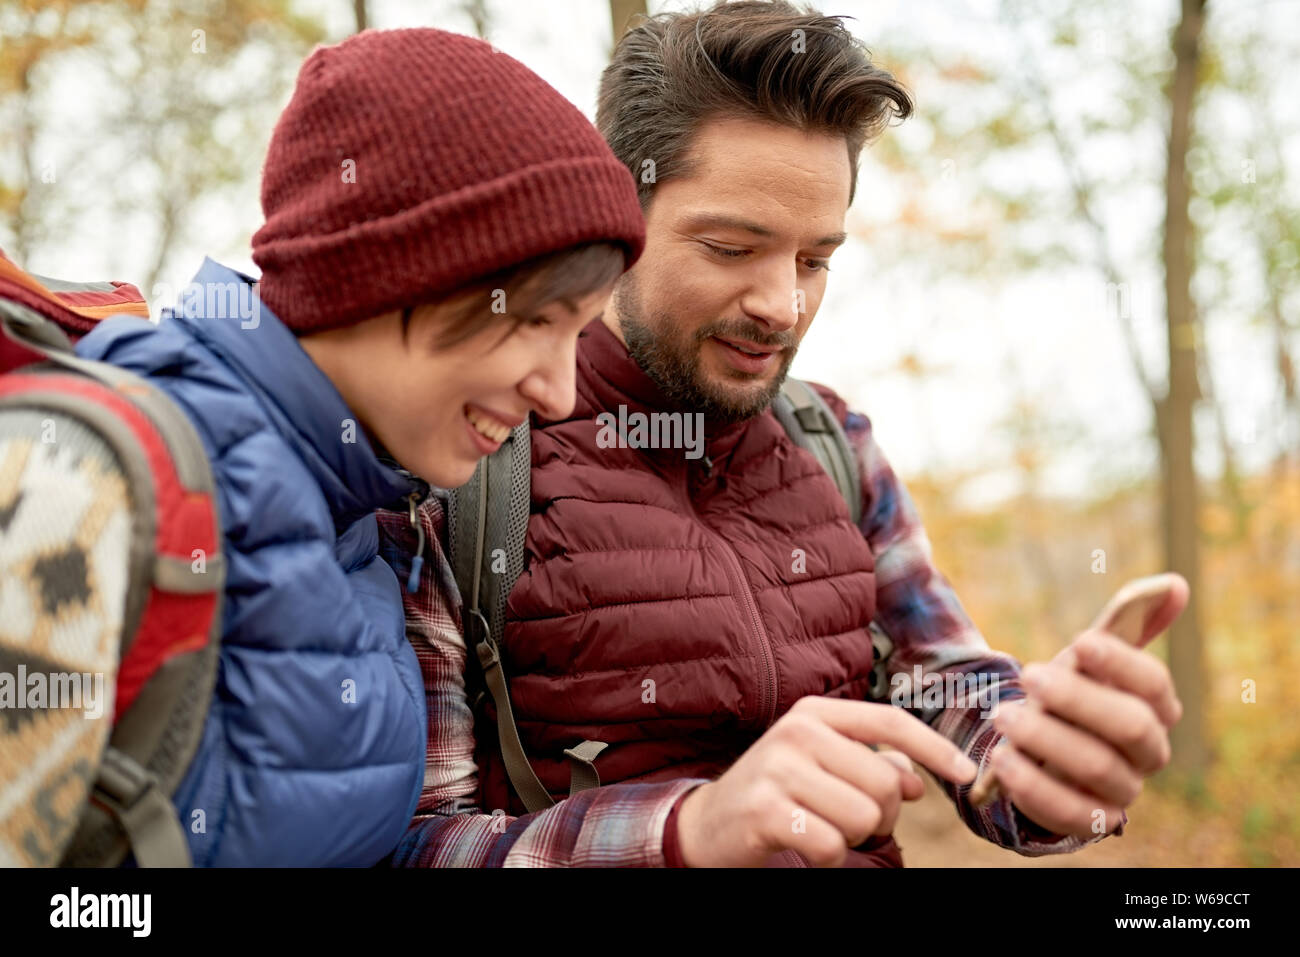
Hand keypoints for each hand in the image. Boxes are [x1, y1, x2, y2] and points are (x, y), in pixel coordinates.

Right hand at [675, 696, 977, 866]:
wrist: (709, 824)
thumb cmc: (778, 793)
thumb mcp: (823, 766)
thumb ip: (870, 765)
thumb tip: (918, 782)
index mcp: (815, 713)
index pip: (889, 722)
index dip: (934, 749)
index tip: (967, 773)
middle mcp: (797, 733)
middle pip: (885, 783)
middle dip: (881, 816)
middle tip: (847, 820)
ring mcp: (778, 770)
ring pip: (864, 817)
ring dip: (852, 838)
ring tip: (821, 828)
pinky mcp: (764, 811)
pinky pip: (832, 846)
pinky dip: (827, 858)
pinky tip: (802, 845)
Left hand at [990, 586, 1186, 838]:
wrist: (1041, 749)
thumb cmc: (1071, 694)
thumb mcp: (1089, 658)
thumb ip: (1126, 622)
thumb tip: (1174, 583)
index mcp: (1155, 707)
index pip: (1155, 684)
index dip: (1121, 662)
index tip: (1078, 641)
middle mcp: (1148, 751)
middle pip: (1132, 727)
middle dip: (1080, 699)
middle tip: (1029, 676)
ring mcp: (1122, 789)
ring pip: (1098, 768)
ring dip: (1047, 739)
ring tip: (1002, 716)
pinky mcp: (1089, 820)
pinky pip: (1071, 813)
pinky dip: (1035, 788)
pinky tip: (1001, 760)